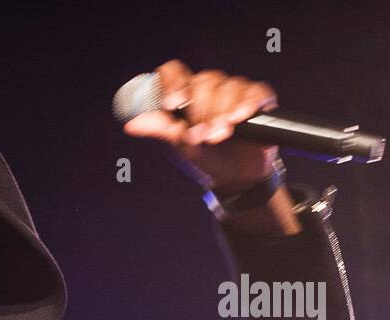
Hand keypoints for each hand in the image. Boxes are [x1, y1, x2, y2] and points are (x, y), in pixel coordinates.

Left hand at [123, 59, 280, 194]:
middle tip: (201, 135)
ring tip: (219, 136)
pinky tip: (240, 119)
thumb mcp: (179, 146)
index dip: (172, 83)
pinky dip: (246, 105)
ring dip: (222, 114)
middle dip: (202, 111)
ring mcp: (235, 91)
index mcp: (185, 94)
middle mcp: (209, 88)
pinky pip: (254, 92)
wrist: (234, 177)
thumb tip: (131, 124)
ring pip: (229, 87)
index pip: (173, 72)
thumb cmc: (205, 157)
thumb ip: (160, 130)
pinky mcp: (258, 99)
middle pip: (205, 81)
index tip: (173, 105)